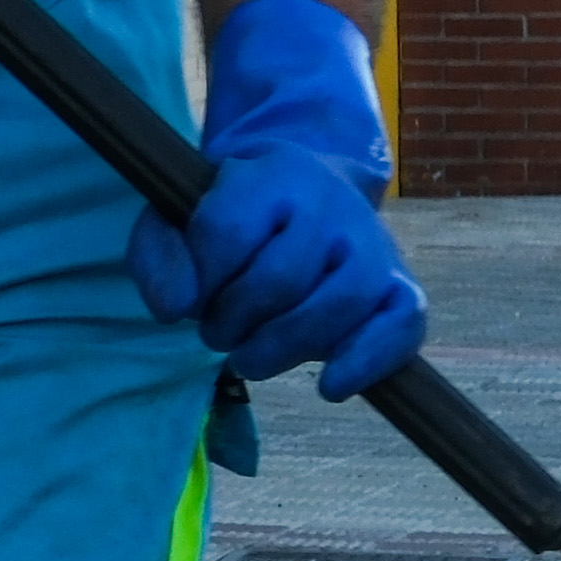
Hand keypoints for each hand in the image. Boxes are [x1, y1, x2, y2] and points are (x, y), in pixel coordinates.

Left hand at [153, 0, 427, 395]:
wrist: (303, 196)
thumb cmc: (231, 221)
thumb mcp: (177, 223)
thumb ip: (160, 258)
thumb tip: (175, 308)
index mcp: (270, 174)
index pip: (226, 230)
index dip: (198, 280)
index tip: (187, 300)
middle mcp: (330, 201)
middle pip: (280, 278)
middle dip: (233, 322)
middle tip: (217, 333)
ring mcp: (373, 242)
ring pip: (339, 304)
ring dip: (283, 348)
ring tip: (250, 358)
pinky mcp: (401, 284)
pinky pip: (401, 324)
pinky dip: (366, 361)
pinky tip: (329, 386)